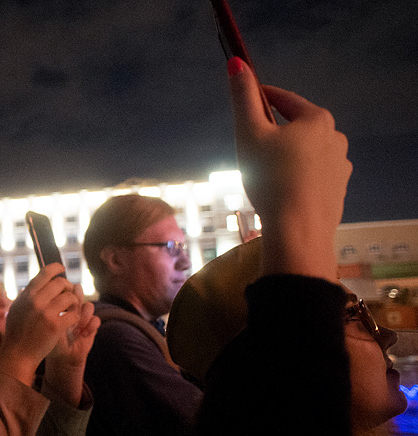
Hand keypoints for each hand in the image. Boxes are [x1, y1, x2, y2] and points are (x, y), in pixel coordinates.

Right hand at [0, 263, 79, 386]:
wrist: (18, 354)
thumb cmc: (16, 332)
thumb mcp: (16, 309)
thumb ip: (24, 296)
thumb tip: (29, 286)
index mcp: (28, 294)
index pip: (46, 272)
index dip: (57, 268)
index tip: (62, 268)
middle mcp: (36, 300)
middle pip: (61, 283)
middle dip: (67, 288)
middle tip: (68, 295)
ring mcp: (46, 313)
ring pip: (70, 298)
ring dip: (73, 303)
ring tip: (70, 309)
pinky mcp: (56, 326)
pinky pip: (74, 315)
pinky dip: (75, 318)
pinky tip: (70, 322)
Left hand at [44, 284, 99, 406]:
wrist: (58, 358)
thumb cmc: (44, 341)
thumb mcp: (38, 324)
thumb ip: (35, 307)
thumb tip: (23, 289)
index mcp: (58, 302)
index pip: (62, 288)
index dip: (62, 292)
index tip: (55, 303)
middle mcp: (71, 307)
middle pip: (77, 293)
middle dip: (74, 301)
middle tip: (68, 312)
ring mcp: (82, 316)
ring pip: (88, 306)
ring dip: (83, 316)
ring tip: (75, 329)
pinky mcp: (91, 327)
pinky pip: (96, 320)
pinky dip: (91, 326)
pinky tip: (82, 334)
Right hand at [228, 58, 350, 279]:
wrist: (297, 232)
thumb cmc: (270, 178)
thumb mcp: (249, 134)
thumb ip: (243, 98)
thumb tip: (236, 63)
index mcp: (316, 119)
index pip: (283, 99)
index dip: (260, 98)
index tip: (244, 103)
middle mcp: (336, 137)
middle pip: (296, 126)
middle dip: (273, 132)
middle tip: (249, 146)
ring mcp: (340, 166)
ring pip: (305, 151)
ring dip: (285, 155)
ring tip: (263, 173)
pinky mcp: (338, 190)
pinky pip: (312, 174)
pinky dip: (296, 176)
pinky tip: (279, 191)